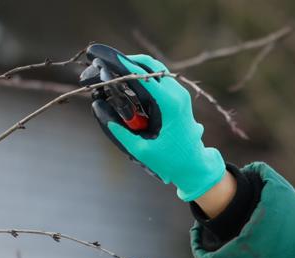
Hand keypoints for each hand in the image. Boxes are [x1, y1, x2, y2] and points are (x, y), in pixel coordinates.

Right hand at [80, 44, 225, 201]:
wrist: (195, 165)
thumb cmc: (170, 160)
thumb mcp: (141, 149)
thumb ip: (119, 130)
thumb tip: (99, 107)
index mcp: (170, 104)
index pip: (141, 75)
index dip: (119, 63)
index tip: (100, 55)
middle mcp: (177, 93)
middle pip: (147, 64)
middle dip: (124, 61)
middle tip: (102, 62)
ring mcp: (180, 93)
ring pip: (153, 68)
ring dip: (133, 66)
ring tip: (111, 69)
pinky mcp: (178, 96)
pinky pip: (158, 78)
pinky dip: (141, 75)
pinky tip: (126, 81)